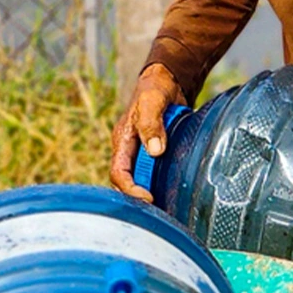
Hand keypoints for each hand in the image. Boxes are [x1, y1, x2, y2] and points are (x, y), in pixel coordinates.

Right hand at [108, 63, 186, 202]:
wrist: (166, 83)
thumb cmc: (155, 89)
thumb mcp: (152, 101)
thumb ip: (152, 124)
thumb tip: (155, 151)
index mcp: (122, 140)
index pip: (119, 172)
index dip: (131, 189)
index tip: (149, 198)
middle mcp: (128, 150)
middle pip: (125, 182)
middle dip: (138, 198)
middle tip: (159, 209)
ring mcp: (140, 153)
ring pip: (138, 181)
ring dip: (149, 193)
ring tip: (166, 206)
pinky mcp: (153, 154)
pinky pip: (152, 174)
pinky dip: (159, 185)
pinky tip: (173, 193)